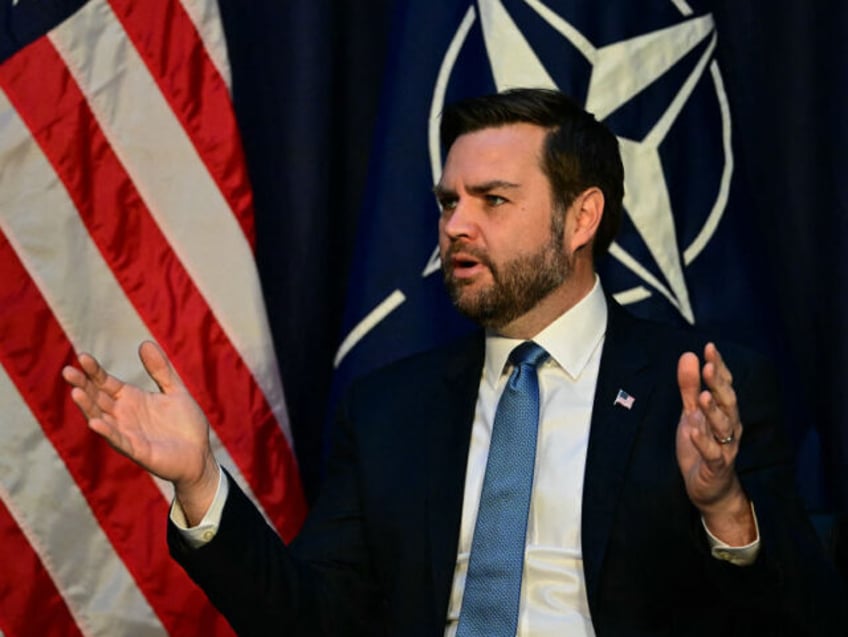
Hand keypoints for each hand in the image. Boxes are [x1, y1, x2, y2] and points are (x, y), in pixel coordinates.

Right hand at [62, 341, 218, 523]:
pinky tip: (95, 422)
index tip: (82, 356)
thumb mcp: (175, 390)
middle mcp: (124, 416)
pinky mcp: (137, 451)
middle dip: (83, 385)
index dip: (94, 371)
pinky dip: (107, 432)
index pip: (106, 382)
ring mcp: (128, 434)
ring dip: (88, 407)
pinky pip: (119, 441)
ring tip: (75, 392)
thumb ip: (161, 370)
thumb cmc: (186, 424)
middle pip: (98, 398)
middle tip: (67, 371)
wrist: (200, 454)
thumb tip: (145, 343)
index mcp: (131, 399)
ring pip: (101, 418)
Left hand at [676, 343, 754, 544]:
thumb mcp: (690, 414)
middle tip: (708, 366)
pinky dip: (704, 442)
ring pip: (723, 427)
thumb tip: (688, 355)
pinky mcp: (717, 467)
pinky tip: (692, 431)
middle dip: (718, 384)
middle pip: (727, 402)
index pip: (724, 385)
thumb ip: (688, 387)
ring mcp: (725, 447)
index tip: (710, 348)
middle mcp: (729, 427)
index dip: (718, 367)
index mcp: (723, 412)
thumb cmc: (702, 448)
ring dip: (713, 411)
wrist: (710, 490)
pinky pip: (713, 454)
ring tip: (702, 396)